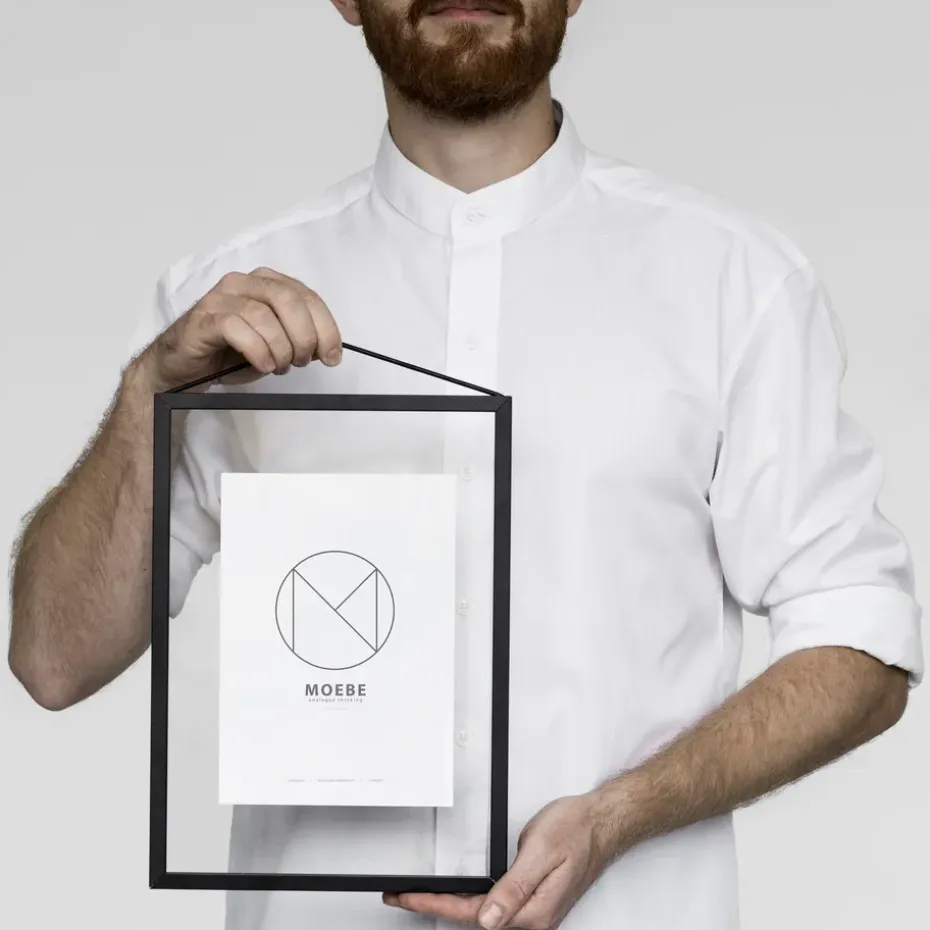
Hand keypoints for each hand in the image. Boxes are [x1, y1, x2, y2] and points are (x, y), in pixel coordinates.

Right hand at [136, 267, 342, 390]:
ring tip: (279, 367)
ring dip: (280, 347)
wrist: (184, 367)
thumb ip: (299, 338)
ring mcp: (221, 298)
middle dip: (304, 336)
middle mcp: (244, 283)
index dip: (326, 326)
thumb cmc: (229, 353)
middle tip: (303, 361)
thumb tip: (327, 348)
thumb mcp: (275, 345)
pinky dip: (258, 350)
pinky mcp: (204, 318)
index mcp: (266, 283)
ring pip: (264, 315)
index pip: (306, 296)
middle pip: (288, 300)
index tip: (333, 355)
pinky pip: (237, 328)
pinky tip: (263, 365)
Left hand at [384, 792, 620, 929]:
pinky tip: (458, 895)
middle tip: (403, 897)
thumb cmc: (577, 830)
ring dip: (450, 906)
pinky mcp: (534, 901)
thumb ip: (514, 887)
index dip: (435, 904)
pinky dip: (471, 901)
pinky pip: (495, 907)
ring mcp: (534, 912)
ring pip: (483, 916)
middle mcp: (533, 918)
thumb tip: (487, 918)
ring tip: (421, 897)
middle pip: (473, 919)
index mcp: (533, 912)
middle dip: (435, 908)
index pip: (473, 914)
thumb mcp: (541, 851)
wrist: (602, 822)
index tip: (409, 897)